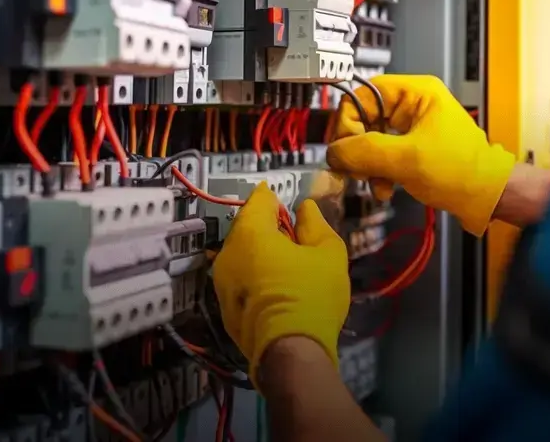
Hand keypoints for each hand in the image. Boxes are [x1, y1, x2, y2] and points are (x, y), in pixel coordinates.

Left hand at [212, 183, 349, 383]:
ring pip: (240, 255)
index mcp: (251, 233)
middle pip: (246, 228)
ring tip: (285, 262)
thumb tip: (305, 209)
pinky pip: (239, 279)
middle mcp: (227, 253)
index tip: (286, 200)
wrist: (290, 352)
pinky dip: (253, 275)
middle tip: (292, 234)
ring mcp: (221, 282)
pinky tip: (273, 286)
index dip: (274, 196)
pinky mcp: (223, 307)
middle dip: (266, 226)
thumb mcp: (328, 253)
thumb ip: (315, 224)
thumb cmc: (311, 295)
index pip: (259, 200)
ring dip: (258, 252)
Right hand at [327, 74, 515, 233]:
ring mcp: (412, 125)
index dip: (349, 122)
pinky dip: (378, 171)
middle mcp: (413, 103)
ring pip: (370, 138)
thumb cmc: (462, 171)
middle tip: (357, 169)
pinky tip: (385, 187)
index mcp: (417, 92)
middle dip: (358, 148)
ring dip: (367, 164)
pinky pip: (381, 153)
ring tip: (376, 183)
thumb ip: (364, 152)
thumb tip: (333, 152)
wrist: (487, 196)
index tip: (346, 149)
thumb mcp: (406, 159)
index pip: (363, 94)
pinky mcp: (411, 146)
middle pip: (363, 117)